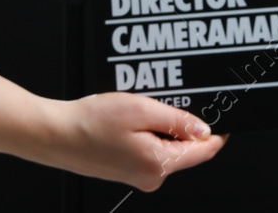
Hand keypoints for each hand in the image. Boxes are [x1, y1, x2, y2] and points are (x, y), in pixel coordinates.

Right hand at [36, 93, 226, 190]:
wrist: (54, 134)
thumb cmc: (91, 123)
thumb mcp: (143, 110)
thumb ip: (179, 121)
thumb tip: (204, 129)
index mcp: (158, 165)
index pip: (204, 151)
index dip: (217, 132)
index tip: (223, 116)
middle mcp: (150, 177)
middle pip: (187, 149)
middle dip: (187, 125)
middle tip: (175, 100)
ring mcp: (138, 176)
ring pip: (168, 148)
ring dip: (166, 127)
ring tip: (146, 108)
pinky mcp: (127, 170)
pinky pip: (151, 150)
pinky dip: (151, 133)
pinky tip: (135, 119)